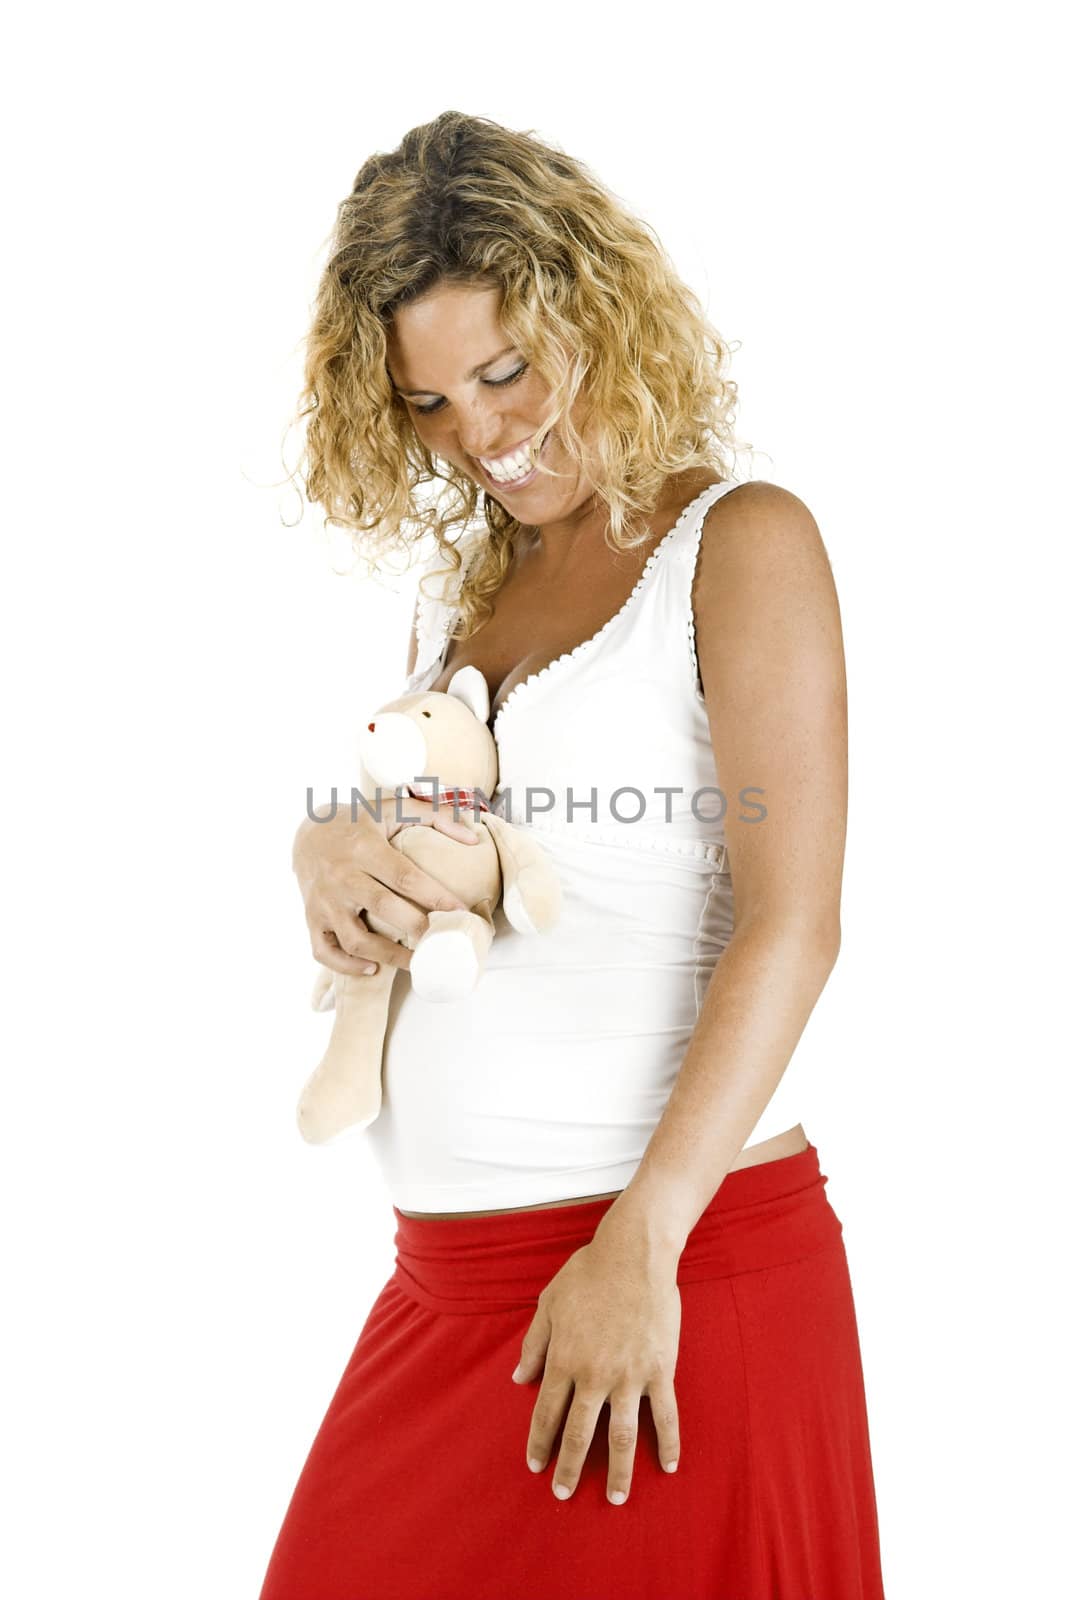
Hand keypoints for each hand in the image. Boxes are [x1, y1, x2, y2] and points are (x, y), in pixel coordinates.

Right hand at [293, 797, 477, 977]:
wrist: (308, 834)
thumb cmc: (358, 822)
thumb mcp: (393, 808)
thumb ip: (434, 816)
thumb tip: (473, 838)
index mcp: (364, 848)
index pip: (404, 876)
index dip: (435, 896)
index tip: (460, 913)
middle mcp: (342, 876)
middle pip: (383, 907)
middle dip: (417, 928)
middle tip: (444, 941)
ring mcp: (324, 901)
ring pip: (354, 938)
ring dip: (387, 956)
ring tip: (417, 963)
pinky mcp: (311, 918)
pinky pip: (324, 951)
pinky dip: (346, 966)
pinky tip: (372, 968)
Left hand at [511, 1228, 681, 1504]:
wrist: (633, 1254)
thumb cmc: (588, 1273)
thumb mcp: (549, 1304)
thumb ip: (534, 1344)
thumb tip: (519, 1379)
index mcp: (565, 1359)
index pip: (547, 1413)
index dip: (540, 1443)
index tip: (537, 1467)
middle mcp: (594, 1375)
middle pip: (580, 1434)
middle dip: (570, 1468)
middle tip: (564, 1495)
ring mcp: (629, 1376)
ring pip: (622, 1436)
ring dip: (619, 1471)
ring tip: (617, 1498)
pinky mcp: (659, 1370)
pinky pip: (665, 1415)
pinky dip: (667, 1443)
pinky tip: (668, 1466)